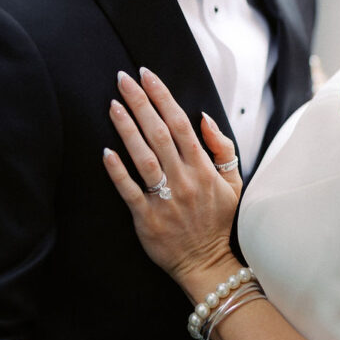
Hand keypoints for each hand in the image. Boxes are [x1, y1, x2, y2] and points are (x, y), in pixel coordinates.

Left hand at [102, 67, 241, 288]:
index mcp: (203, 168)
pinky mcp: (147, 219)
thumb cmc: (219, 221)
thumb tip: (203, 117)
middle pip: (158, 133)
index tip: (147, 75)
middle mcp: (184, 180)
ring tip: (112, 104)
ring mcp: (165, 199)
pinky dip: (117, 171)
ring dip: (127, 129)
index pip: (180, 123)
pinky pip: (130, 191)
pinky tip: (105, 151)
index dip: (162, 97)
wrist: (208, 265)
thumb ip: (221, 148)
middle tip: (122, 78)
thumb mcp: (234, 182)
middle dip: (140, 102)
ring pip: (143, 157)